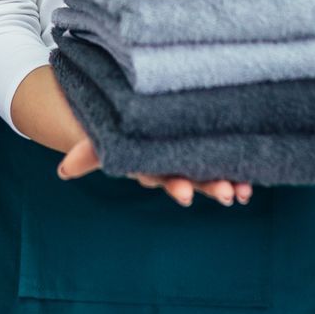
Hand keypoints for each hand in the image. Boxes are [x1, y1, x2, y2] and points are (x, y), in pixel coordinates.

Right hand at [57, 137, 252, 207]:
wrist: (125, 119)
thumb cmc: (112, 128)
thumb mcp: (98, 137)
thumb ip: (87, 153)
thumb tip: (64, 171)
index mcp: (145, 162)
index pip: (159, 175)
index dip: (173, 185)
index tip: (185, 194)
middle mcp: (167, 165)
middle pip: (189, 177)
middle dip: (208, 186)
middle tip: (227, 194)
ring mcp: (185, 159)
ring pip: (206, 173)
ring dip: (225, 183)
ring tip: (242, 192)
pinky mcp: (200, 148)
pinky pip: (218, 161)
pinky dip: (236, 171)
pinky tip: (251, 181)